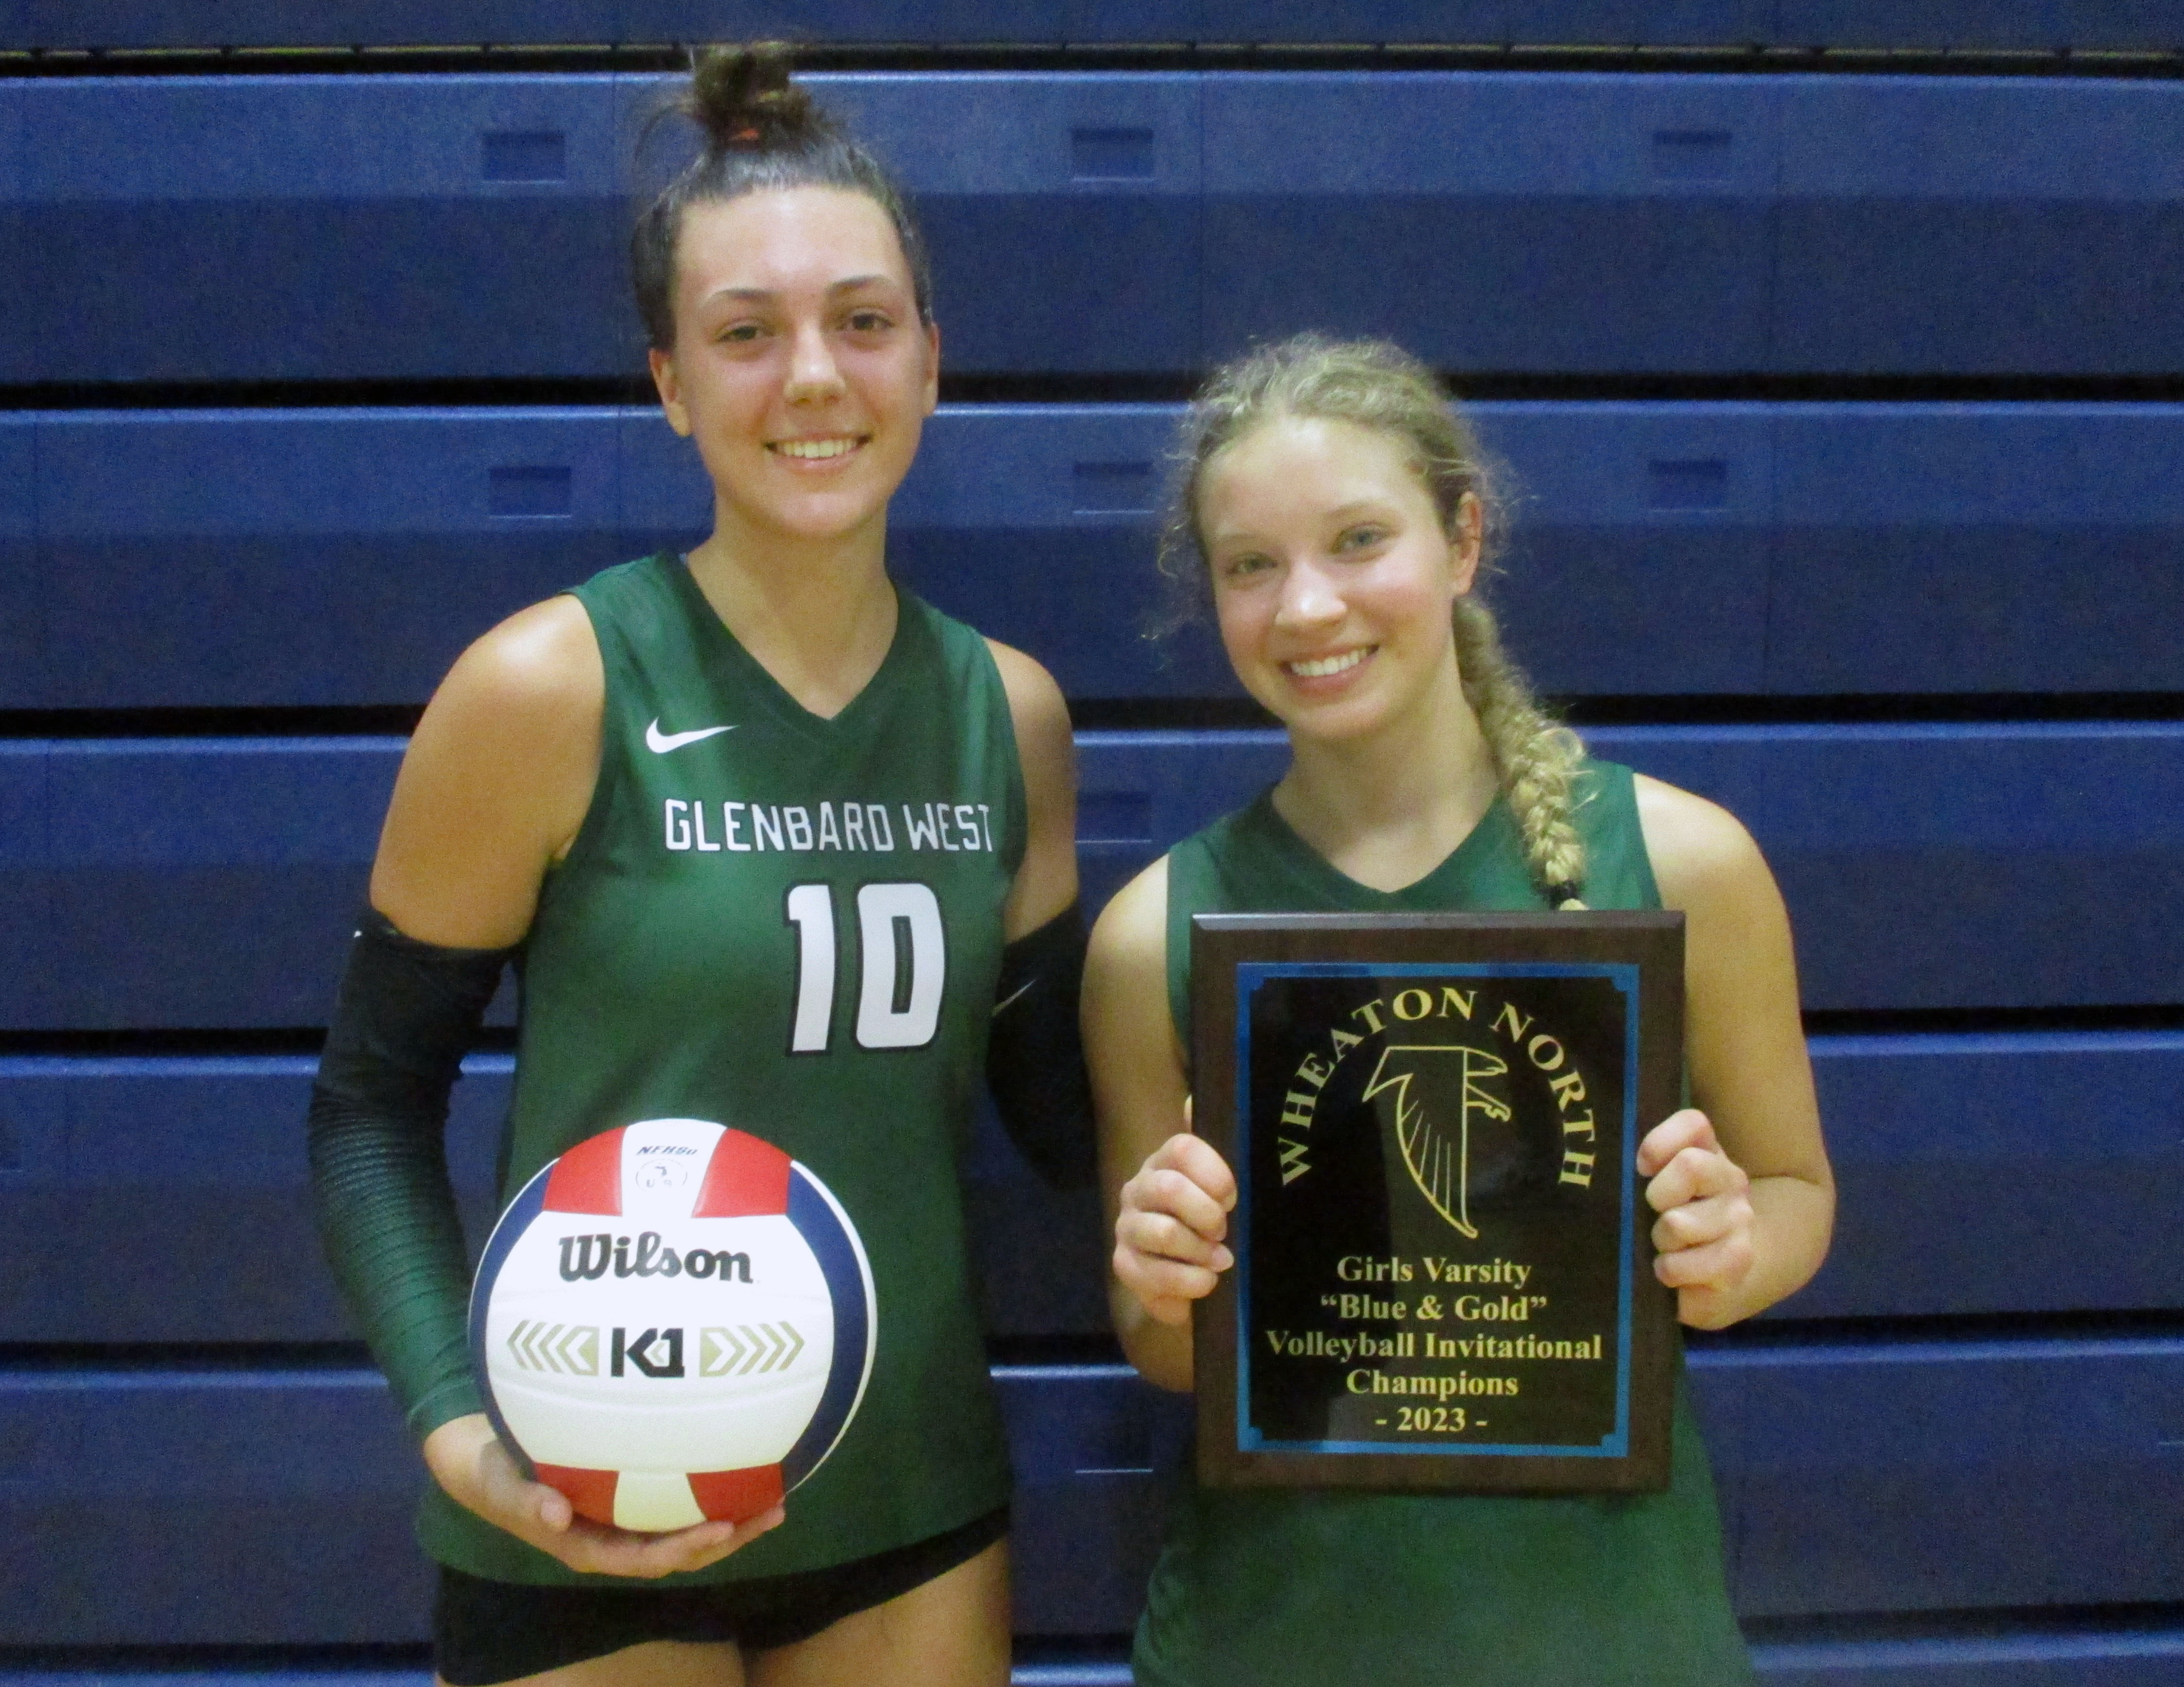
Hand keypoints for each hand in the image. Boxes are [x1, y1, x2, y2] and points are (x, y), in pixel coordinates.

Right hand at [422, 1414, 782, 1577]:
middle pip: (680, 1551)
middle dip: (727, 1538)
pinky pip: (679, 1504)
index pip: (646, 1558)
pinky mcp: (633, 1500)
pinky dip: (713, 1495)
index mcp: (589, 1547)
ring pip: (687, 1530)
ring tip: (777, 1501)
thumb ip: (528, 1502)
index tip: (721, 1528)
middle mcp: (616, 1540)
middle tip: (773, 1513)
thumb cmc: (499, 1474)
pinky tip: (746, 1472)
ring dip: (733, 1522)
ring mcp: (627, 1522)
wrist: (490, 1464)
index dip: (684, 1548)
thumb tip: (556, 1516)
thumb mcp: (505, 1486)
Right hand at [1113, 1120, 1237, 1326]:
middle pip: (1170, 1188)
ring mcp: (1127, 1226)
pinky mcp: (1124, 1264)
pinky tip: (1207, 1281)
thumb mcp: (1224, 1188)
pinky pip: (1155, 1273)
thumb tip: (1193, 1099)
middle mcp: (1139, 1188)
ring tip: (1219, 1260)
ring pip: (1163, 1231)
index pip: (1182, 1148)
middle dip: (1207, 1215)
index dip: (1214, 1174)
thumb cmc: (1214, 1226)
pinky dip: (1191, 1281)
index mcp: (1165, 1162)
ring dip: (1200, 1251)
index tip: (1232, 1199)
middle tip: (1223, 1232)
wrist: (1195, 1280)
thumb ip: (1218, 1145)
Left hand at [1637, 1108, 1755, 1329]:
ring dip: (1662, 1240)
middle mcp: (1729, 1178)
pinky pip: (1688, 1263)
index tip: (1642, 1168)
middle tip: (1654, 1214)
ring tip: (1665, 1247)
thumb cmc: (1673, 1220)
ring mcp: (1739, 1217)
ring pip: (1680, 1222)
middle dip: (1658, 1196)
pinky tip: (1672, 1269)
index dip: (1659, 1143)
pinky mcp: (1739, 1257)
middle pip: (1690, 1166)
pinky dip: (1670, 1270)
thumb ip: (1641, 1168)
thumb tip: (1602, 1165)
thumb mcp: (1655, 1186)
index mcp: (1706, 1150)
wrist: (1720, 1270)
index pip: (1694, 1124)